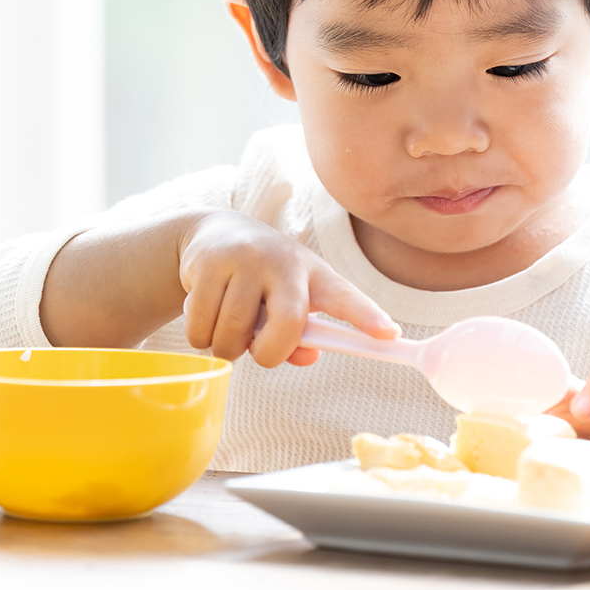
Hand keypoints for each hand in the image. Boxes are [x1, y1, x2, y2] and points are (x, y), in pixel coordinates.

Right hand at [178, 210, 396, 367]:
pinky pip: (200, 327)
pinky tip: (204, 313)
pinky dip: (200, 336)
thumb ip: (300, 335)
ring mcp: (246, 258)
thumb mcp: (287, 300)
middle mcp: (284, 261)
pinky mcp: (209, 262)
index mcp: (313, 273)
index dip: (367, 316)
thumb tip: (309, 356)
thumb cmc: (261, 279)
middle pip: (289, 324)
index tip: (389, 334)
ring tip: (227, 324)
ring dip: (226, 347)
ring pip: (234, 334)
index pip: (345, 296)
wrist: (213, 232)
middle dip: (269, 353)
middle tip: (258, 350)